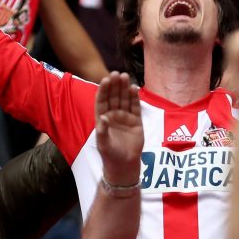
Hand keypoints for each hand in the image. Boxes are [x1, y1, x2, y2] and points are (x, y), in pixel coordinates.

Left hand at [95, 71, 142, 185]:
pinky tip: (134, 88)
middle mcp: (113, 115)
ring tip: (126, 76)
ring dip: (125, 88)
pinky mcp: (136, 121)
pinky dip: (135, 98)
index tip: (106, 79)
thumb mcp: (103, 143)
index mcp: (102, 118)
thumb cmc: (110, 155)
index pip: (102, 101)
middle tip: (117, 73)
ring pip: (124, 99)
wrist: (124, 165)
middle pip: (114, 97)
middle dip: (115, 85)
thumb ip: (102, 130)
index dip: (104, 90)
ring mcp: (125, 117)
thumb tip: (102, 117)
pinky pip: (135, 107)